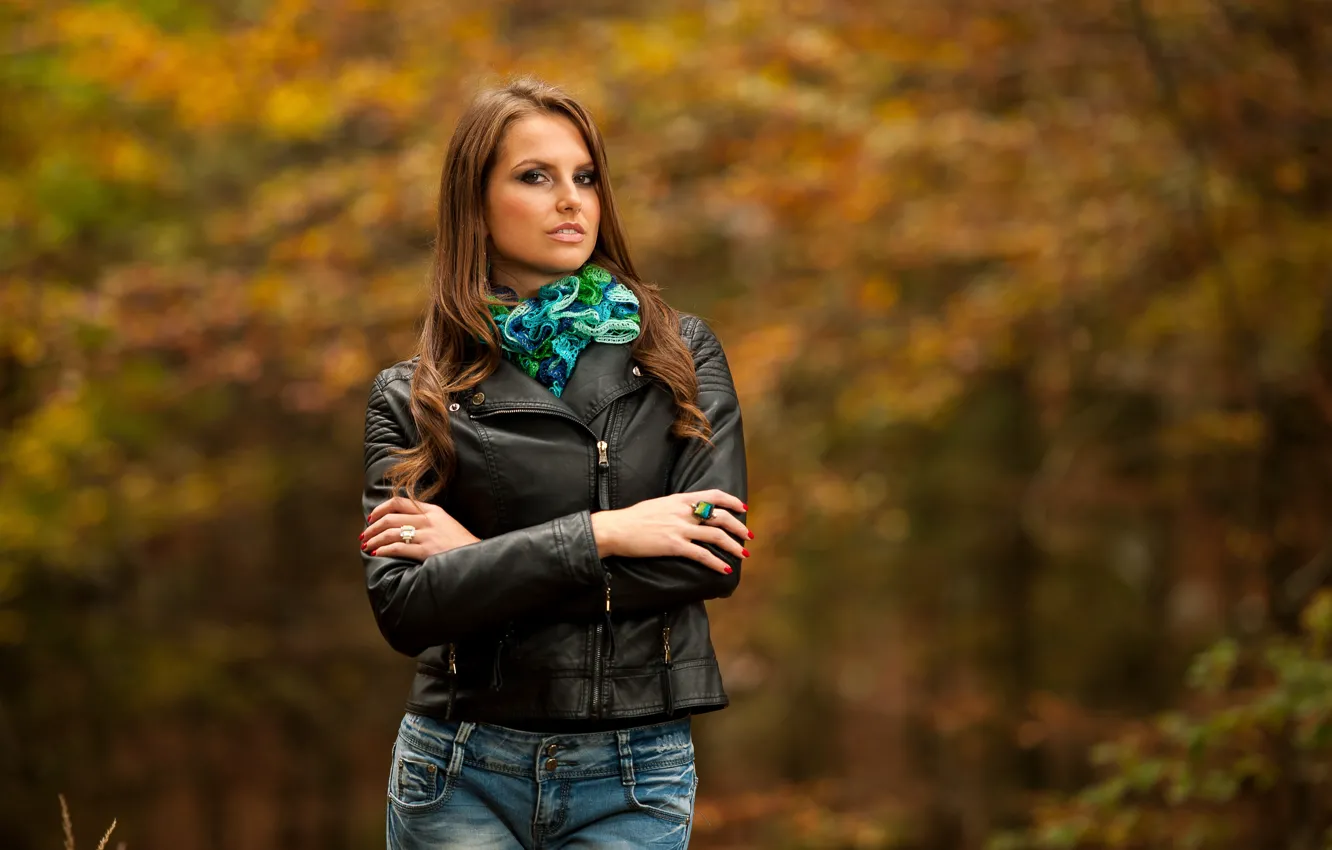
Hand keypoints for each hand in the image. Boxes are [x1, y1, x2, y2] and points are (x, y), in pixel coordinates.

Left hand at [362, 496, 480, 560]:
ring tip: (366, 546)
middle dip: (373, 526)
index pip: (399, 502)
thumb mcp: (446, 524)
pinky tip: (377, 553)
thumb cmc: (461, 545)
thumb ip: (427, 520)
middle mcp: (428, 520)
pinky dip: (383, 550)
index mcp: (433, 511)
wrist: (477, 559)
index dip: (381, 509)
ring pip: (390, 532)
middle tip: (364, 535)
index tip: (372, 518)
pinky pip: (397, 548)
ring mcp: (427, 535)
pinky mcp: (426, 550)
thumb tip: (403, 524)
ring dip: (374, 539)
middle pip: (391, 517)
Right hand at [591, 489, 750, 573]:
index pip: (713, 495)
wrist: (615, 529)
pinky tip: (724, 569)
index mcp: (680, 499)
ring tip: (743, 554)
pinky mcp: (674, 546)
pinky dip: (716, 562)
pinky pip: (701, 554)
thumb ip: (676, 507)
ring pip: (715, 536)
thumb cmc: (633, 518)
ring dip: (733, 546)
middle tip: (748, 536)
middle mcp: (683, 511)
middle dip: (738, 527)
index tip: (742, 508)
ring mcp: (679, 529)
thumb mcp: (659, 505)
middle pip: (720, 516)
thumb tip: (689, 512)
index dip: (731, 501)